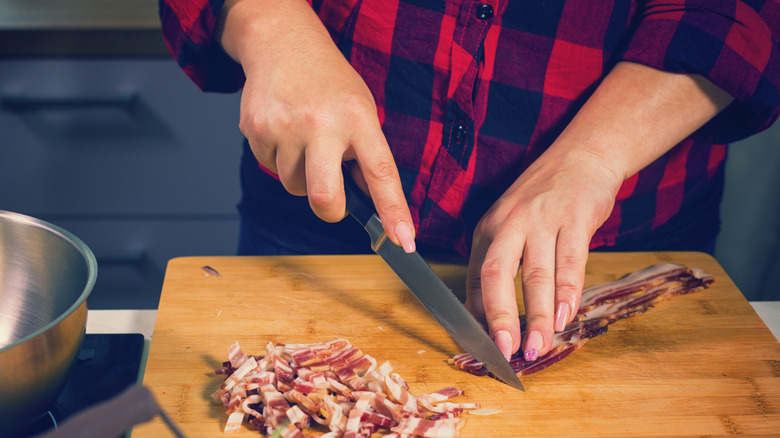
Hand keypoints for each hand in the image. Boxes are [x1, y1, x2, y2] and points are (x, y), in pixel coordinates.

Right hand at [218, 0, 415, 250]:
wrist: (282, 44)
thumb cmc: (328, 83)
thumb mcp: (361, 109)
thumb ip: (364, 154)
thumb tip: (369, 203)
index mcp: (357, 118)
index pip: (381, 173)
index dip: (394, 211)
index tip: (404, 241)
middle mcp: (321, 123)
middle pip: (325, 197)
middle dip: (331, 211)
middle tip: (334, 201)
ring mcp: (284, 127)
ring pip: (294, 187)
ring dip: (303, 178)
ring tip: (306, 143)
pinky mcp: (256, 130)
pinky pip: (270, 168)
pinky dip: (280, 160)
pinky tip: (284, 132)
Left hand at [464, 61, 732, 360]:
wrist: (582, 156)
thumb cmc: (543, 200)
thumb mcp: (510, 225)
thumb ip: (499, 265)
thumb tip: (482, 313)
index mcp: (488, 230)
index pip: (475, 278)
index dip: (478, 315)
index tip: (483, 347)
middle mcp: (509, 224)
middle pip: (496, 274)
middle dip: (500, 316)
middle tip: (505, 351)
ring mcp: (542, 219)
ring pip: (537, 275)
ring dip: (537, 315)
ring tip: (539, 346)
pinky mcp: (574, 218)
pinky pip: (571, 261)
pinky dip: (568, 293)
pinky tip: (565, 317)